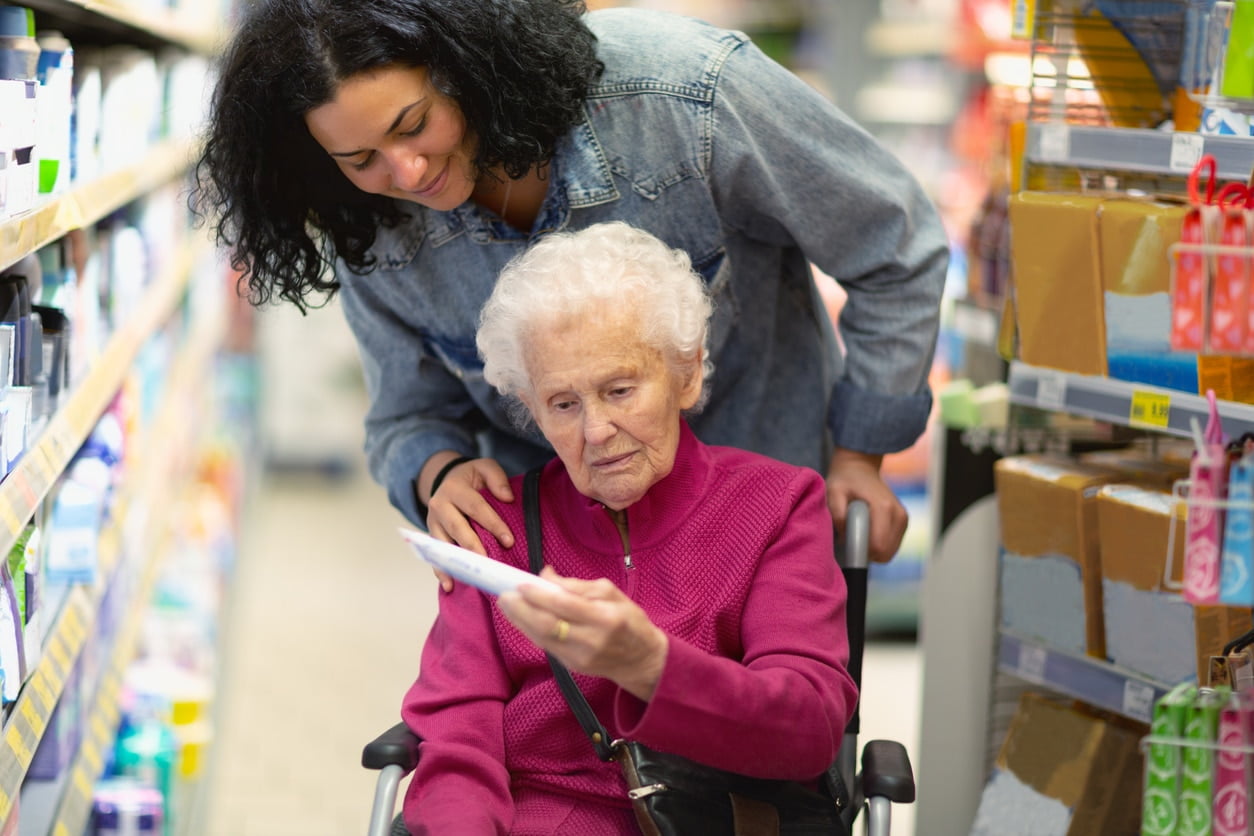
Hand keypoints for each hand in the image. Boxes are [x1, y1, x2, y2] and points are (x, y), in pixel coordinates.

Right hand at [421, 456, 515, 590]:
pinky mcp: (431, 536)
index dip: (492, 524)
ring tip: (470, 577)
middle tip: (488, 562)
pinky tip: (450, 585)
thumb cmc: (471, 478)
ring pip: (444, 544)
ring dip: (457, 561)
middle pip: (458, 528)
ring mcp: (432, 522)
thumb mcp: (484, 467)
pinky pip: (435, 556)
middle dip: (474, 546)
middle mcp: (439, 505)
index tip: (509, 540)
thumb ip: (496, 478)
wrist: (446, 480)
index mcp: (454, 488)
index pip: (476, 507)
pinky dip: (441, 571)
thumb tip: (507, 497)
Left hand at [499, 567, 668, 701]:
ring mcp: (579, 656)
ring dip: (520, 620)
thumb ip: (577, 585)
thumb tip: (546, 575)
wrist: (641, 660)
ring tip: (507, 604)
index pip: (564, 605)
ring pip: (541, 638)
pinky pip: (545, 645)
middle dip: (521, 609)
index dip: (539, 595)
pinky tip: (522, 618)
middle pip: (547, 625)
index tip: (521, 583)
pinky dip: (530, 630)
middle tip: (504, 594)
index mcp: (604, 617)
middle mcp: (591, 639)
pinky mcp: (571, 666)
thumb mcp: (611, 593)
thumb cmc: (629, 620)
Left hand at [825, 448, 907, 562]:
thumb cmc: (845, 481)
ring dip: (872, 549)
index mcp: (884, 507)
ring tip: (858, 531)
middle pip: (885, 553)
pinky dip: (878, 545)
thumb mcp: (834, 492)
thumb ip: (837, 514)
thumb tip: (845, 536)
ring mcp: (903, 519)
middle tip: (850, 539)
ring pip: (889, 552)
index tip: (847, 545)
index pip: (878, 546)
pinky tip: (867, 531)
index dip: (861, 552)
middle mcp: (898, 514)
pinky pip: (891, 546)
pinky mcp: (903, 523)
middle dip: (866, 553)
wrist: (860, 469)